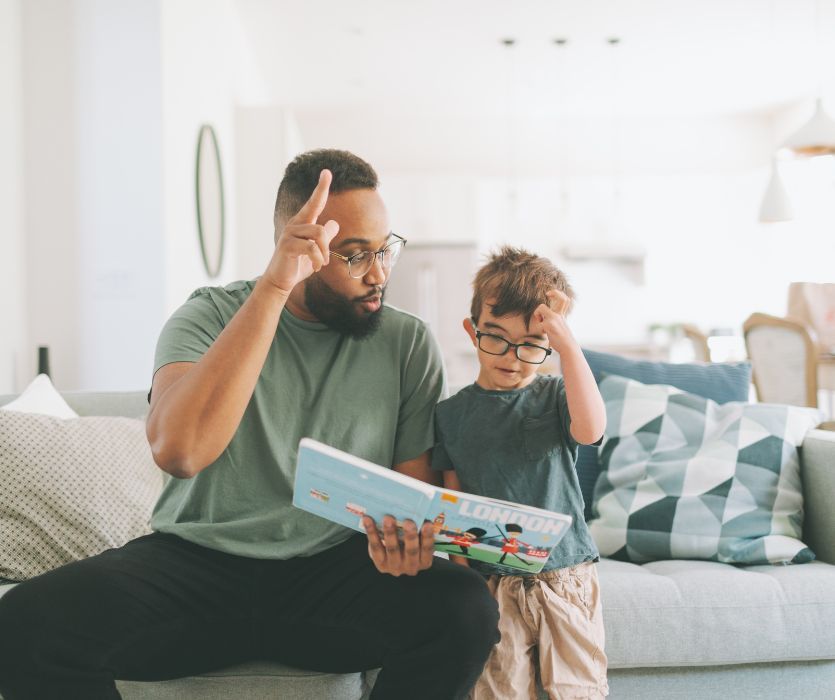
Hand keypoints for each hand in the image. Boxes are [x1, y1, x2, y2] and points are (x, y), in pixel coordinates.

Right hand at [264, 169, 339, 294]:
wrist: (281, 280)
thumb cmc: (298, 265)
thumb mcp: (316, 251)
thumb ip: (324, 237)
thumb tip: (334, 223)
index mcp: (302, 223)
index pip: (314, 203)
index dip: (321, 188)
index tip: (327, 172)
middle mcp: (295, 224)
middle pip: (320, 224)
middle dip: (327, 245)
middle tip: (326, 261)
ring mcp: (289, 234)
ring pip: (318, 235)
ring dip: (324, 253)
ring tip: (321, 264)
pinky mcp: (287, 245)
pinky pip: (311, 248)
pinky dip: (318, 259)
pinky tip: (316, 267)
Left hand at [362, 515, 434, 576]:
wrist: (394, 559)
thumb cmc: (409, 544)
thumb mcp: (418, 541)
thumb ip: (419, 530)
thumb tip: (418, 509)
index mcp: (424, 561)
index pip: (427, 550)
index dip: (428, 537)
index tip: (427, 523)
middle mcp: (411, 567)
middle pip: (411, 551)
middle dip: (410, 536)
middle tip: (408, 522)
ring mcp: (395, 567)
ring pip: (392, 549)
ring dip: (390, 532)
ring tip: (388, 518)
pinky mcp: (380, 564)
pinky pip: (376, 547)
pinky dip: (371, 532)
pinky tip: (368, 519)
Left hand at [531, 289, 576, 354]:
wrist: (568, 348)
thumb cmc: (562, 339)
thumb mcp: (560, 326)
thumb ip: (554, 319)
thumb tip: (543, 317)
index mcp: (561, 315)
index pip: (564, 299)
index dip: (557, 293)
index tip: (549, 294)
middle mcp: (559, 315)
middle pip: (561, 298)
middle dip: (554, 292)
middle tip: (547, 295)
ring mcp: (554, 319)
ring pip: (541, 307)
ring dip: (537, 313)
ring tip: (540, 321)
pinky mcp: (548, 325)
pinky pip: (539, 323)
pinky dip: (539, 328)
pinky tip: (544, 333)